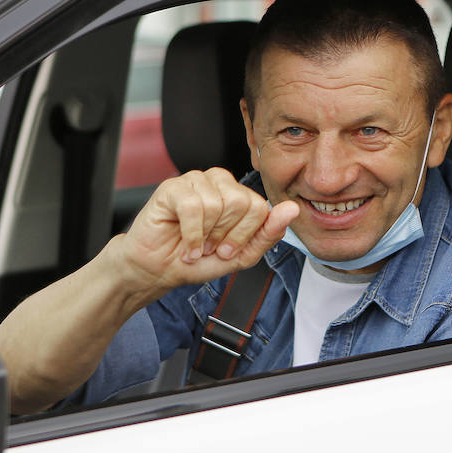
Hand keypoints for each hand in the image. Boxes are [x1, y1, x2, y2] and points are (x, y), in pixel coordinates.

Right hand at [108, 167, 298, 294]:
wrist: (159, 271)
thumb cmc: (198, 260)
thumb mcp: (241, 256)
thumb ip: (268, 233)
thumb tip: (292, 209)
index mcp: (238, 195)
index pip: (259, 206)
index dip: (244, 235)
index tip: (227, 250)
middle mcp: (219, 182)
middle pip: (241, 202)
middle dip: (225, 235)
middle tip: (210, 247)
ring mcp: (195, 181)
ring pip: (216, 204)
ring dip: (205, 236)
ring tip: (196, 244)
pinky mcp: (172, 187)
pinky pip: (193, 206)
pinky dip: (191, 234)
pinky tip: (185, 244)